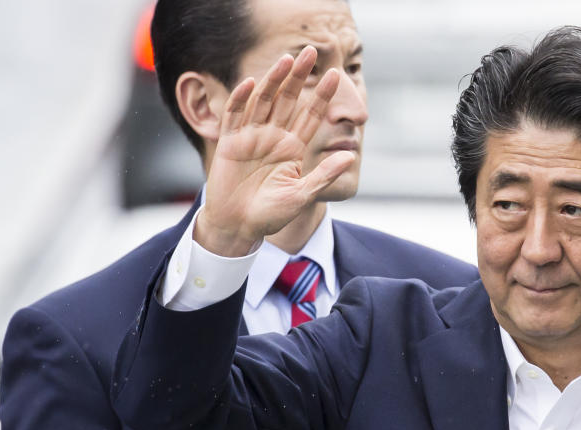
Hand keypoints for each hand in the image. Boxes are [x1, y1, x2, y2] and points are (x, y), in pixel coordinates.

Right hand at [195, 47, 354, 256]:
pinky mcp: (230, 143)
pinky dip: (241, 99)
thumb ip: (323, 174)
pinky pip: (235, 116)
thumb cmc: (271, 215)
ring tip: (287, 59)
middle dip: (299, 77)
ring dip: (274, 80)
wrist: (239, 226)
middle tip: (312, 52)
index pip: (311, 115)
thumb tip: (349, 156)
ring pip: (263, 102)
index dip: (322, 95)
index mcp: (293, 148)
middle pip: (288, 100)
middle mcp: (273, 137)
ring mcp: (251, 138)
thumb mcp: (302, 195)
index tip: (336, 75)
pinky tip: (251, 83)